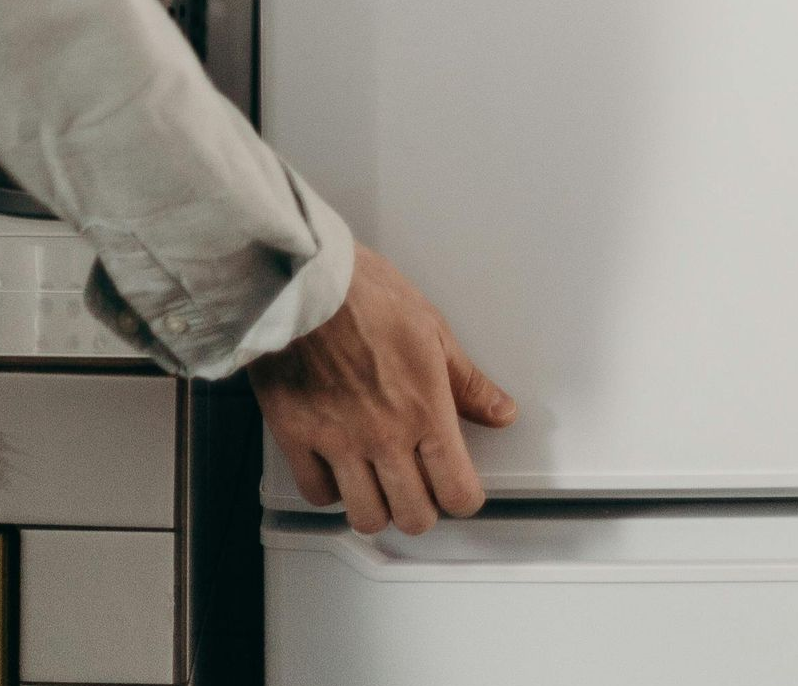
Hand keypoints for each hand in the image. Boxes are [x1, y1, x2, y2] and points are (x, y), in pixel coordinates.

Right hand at [249, 243, 516, 534]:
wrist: (303, 281)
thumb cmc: (364, 293)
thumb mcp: (431, 327)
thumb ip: (466, 381)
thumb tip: (500, 411)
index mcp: (424, 408)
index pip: (457, 490)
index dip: (464, 497)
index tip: (461, 487)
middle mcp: (384, 435)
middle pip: (414, 516)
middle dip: (424, 508)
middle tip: (421, 486)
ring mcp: (339, 442)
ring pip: (366, 516)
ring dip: (378, 507)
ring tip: (381, 483)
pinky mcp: (297, 439)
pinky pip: (317, 495)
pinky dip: (330, 490)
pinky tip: (339, 468)